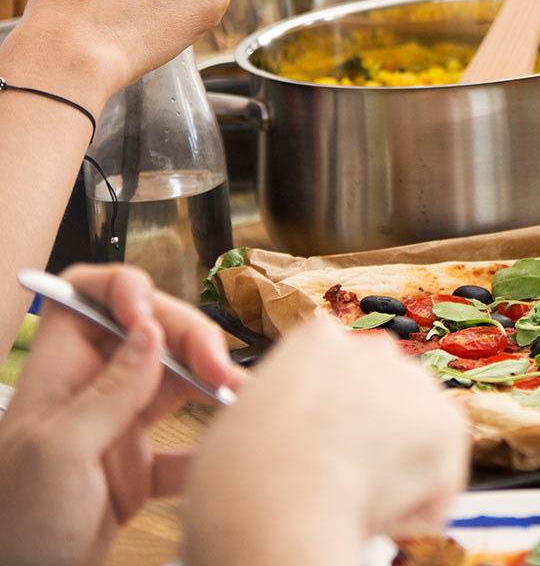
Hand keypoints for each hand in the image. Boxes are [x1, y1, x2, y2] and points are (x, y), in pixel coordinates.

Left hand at [0, 266, 244, 565]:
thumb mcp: (59, 455)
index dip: (122, 288)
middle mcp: (89, 393)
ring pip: (175, 380)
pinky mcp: (138, 471)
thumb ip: (108, 392)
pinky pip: (187, 443)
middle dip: (190, 339)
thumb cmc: (17, 526)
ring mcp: (115, 430)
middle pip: (149, 332)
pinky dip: (213, 442)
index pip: (82, 296)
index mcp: (58, 375)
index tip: (156, 313)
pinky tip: (232, 446)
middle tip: (221, 371)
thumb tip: (150, 331)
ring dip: (212, 384)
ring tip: (243, 400)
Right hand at [184, 321, 466, 564]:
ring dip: (398, 464)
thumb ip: (280, 411)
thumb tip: (286, 435)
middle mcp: (374, 347)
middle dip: (372, 431)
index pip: (337, 368)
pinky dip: (421, 500)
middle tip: (344, 476)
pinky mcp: (449, 424)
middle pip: (383, 391)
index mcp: (316, 338)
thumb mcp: (242, 422)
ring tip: (360, 500)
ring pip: (415, 428)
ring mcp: (416, 382)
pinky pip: (442, 469)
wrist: (279, 504)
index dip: (330, 413)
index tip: (319, 443)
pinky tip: (387, 517)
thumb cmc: (242, 477)